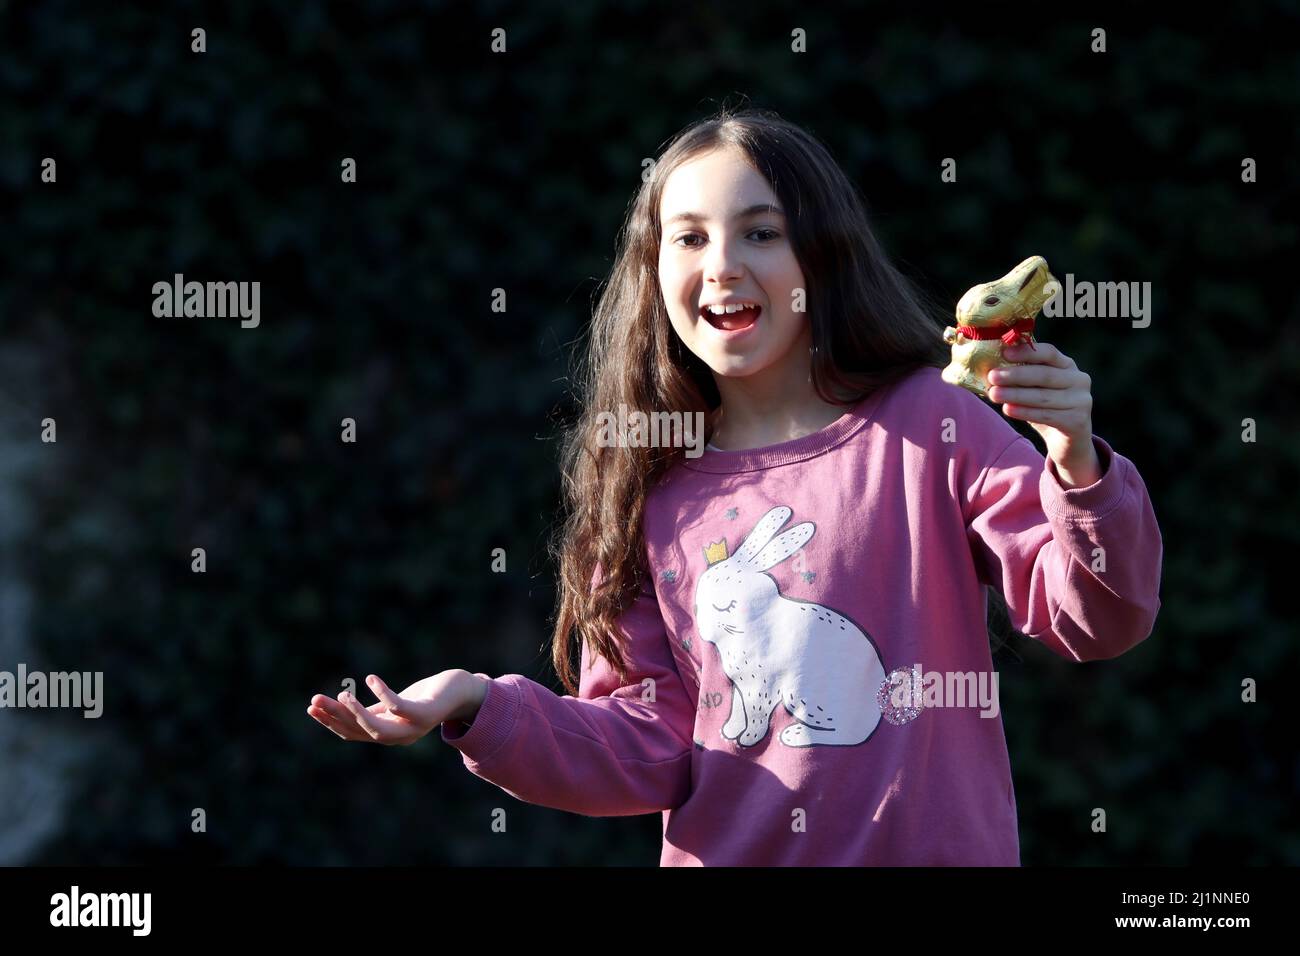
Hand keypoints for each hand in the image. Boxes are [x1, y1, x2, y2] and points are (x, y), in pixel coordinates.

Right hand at [307, 670, 485, 745]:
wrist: (463, 691)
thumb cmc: (427, 697)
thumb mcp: (396, 704)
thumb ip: (375, 711)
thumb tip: (347, 708)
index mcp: (388, 734)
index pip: (352, 733)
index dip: (331, 723)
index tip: (311, 707)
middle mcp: (399, 737)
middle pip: (360, 732)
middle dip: (335, 718)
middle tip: (314, 700)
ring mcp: (413, 728)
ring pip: (377, 729)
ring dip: (356, 713)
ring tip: (341, 694)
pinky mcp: (425, 713)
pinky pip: (399, 707)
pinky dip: (383, 695)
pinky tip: (370, 679)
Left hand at [985, 341, 1100, 487]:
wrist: (1068, 441)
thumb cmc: (1046, 408)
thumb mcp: (1036, 389)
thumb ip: (1021, 377)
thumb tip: (990, 369)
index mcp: (1067, 365)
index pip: (1049, 353)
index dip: (1027, 352)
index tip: (1004, 353)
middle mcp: (1079, 380)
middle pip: (1044, 375)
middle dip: (1016, 375)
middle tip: (992, 376)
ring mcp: (1081, 400)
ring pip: (1043, 396)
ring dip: (1016, 395)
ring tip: (994, 394)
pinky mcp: (1077, 421)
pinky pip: (1046, 415)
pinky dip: (1025, 412)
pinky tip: (1008, 409)